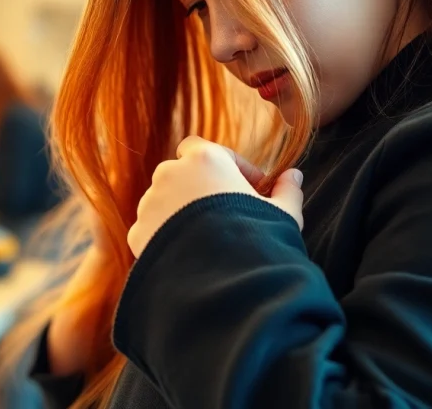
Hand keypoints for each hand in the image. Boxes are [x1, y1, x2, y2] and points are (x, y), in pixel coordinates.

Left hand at [128, 136, 303, 258]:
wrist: (225, 285)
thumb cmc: (258, 240)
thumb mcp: (283, 213)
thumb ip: (287, 190)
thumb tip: (293, 177)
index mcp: (204, 159)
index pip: (203, 147)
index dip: (228, 164)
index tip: (250, 187)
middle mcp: (169, 174)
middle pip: (181, 173)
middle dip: (201, 188)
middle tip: (228, 214)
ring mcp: (149, 203)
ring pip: (164, 201)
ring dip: (182, 212)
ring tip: (209, 240)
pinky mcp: (138, 233)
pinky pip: (153, 228)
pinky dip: (168, 237)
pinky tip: (192, 256)